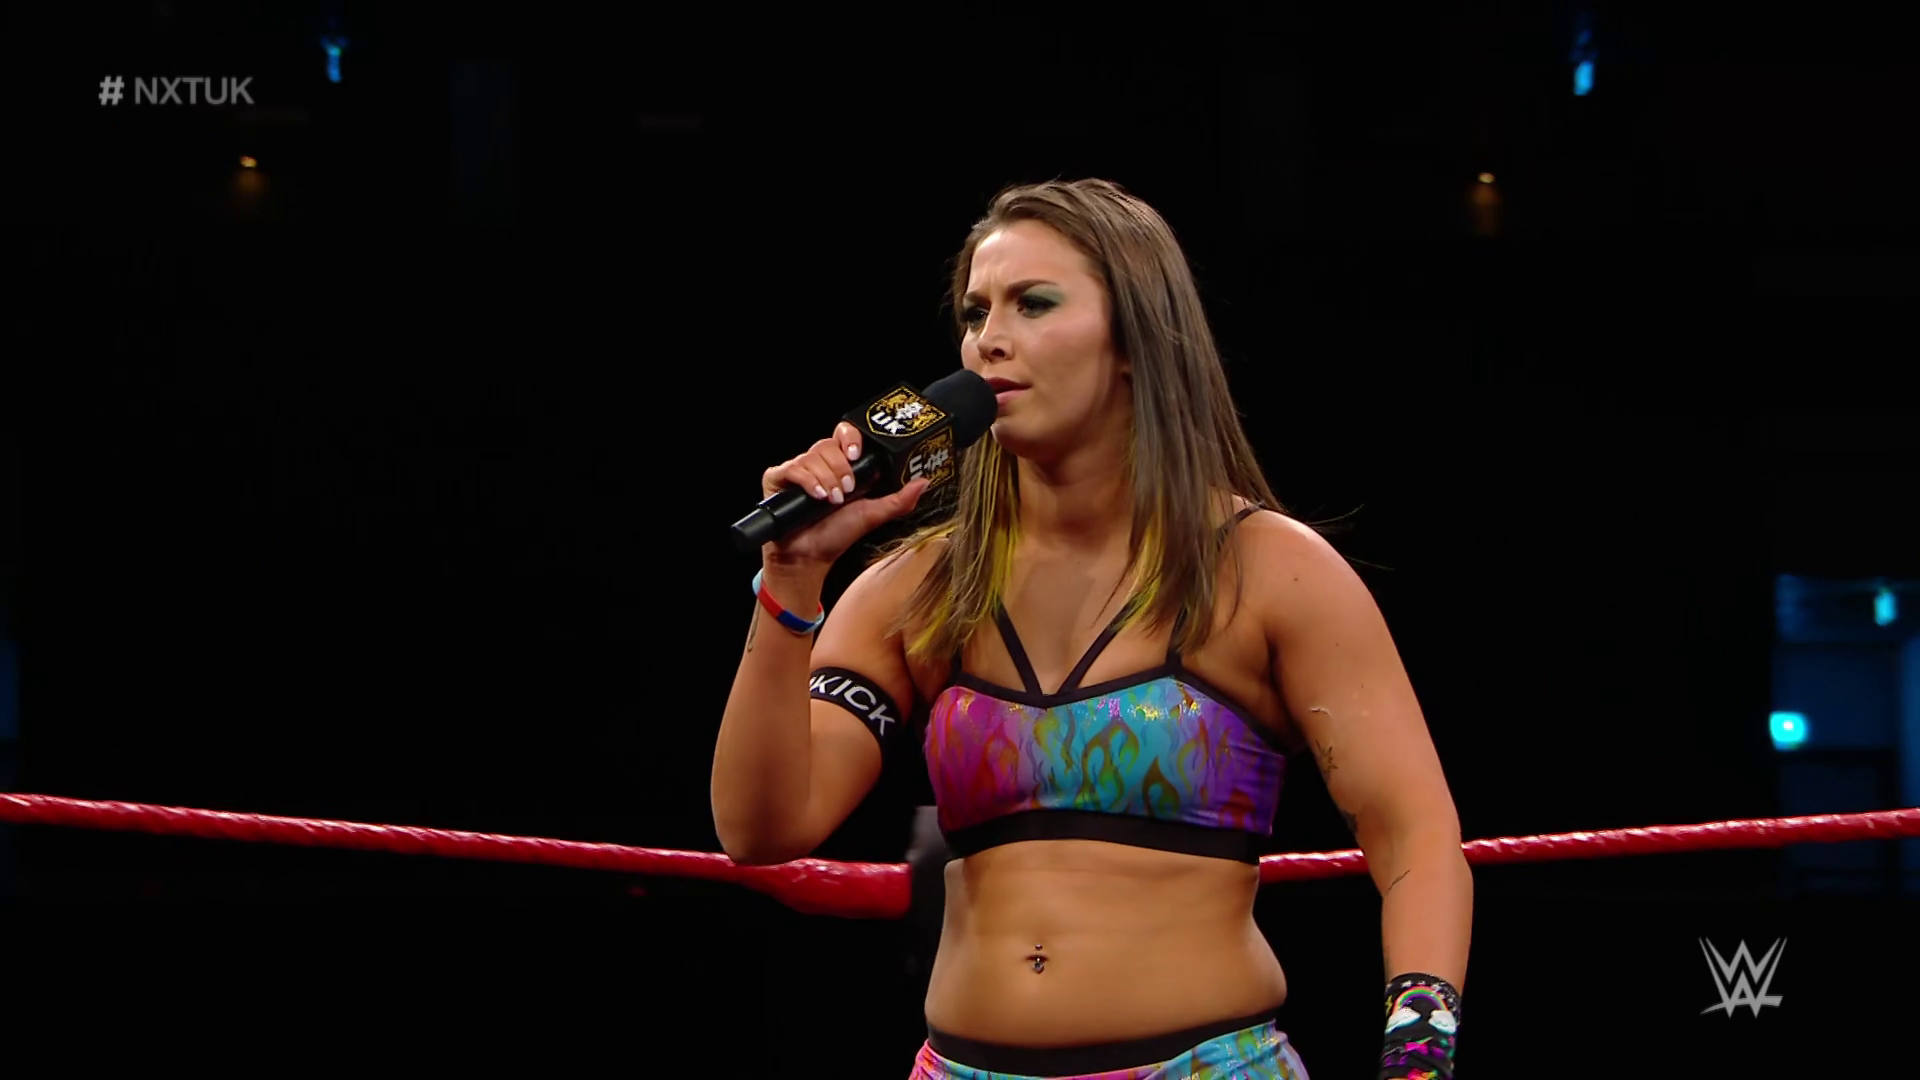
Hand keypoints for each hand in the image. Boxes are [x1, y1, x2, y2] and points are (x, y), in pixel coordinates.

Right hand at [759, 421, 929, 569]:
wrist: (809, 557)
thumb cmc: (836, 536)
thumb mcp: (873, 515)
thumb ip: (898, 500)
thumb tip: (923, 483)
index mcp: (842, 466)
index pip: (845, 434)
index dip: (851, 439)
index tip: (857, 454)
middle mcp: (820, 464)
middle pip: (829, 444)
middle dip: (841, 468)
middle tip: (846, 491)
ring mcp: (798, 470)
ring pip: (813, 455)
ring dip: (826, 478)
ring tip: (831, 500)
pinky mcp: (778, 478)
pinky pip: (793, 467)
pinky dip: (807, 481)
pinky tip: (817, 496)